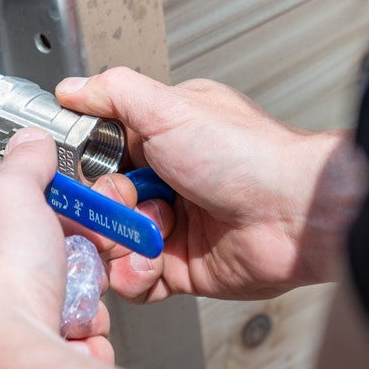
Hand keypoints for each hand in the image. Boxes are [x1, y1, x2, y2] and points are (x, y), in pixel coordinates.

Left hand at [0, 129, 113, 368]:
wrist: (12, 362)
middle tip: (84, 267)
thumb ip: (23, 165)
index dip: (54, 218)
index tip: (78, 215)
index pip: (17, 224)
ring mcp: (7, 339)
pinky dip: (88, 344)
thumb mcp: (12, 194)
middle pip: (48, 269)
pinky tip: (80, 342)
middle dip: (75, 268)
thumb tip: (30, 142)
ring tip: (78, 308)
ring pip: (67, 309)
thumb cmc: (2, 282)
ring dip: (85, 308)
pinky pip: (78, 350)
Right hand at [56, 68, 368, 300]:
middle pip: (97, 202)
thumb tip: (71, 89)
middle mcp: (160, 180)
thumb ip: (113, 92)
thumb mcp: (170, 108)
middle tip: (127, 203)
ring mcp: (167, 225)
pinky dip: (136, 275)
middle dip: (104, 208)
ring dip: (119, 243)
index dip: (84, 169)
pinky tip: (154, 261)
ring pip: (109, 242)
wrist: (297, 215)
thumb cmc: (246, 155)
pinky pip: (133, 278)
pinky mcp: (176, 266)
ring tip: (149, 235)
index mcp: (156, 138)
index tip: (85, 174)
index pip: (95, 155)